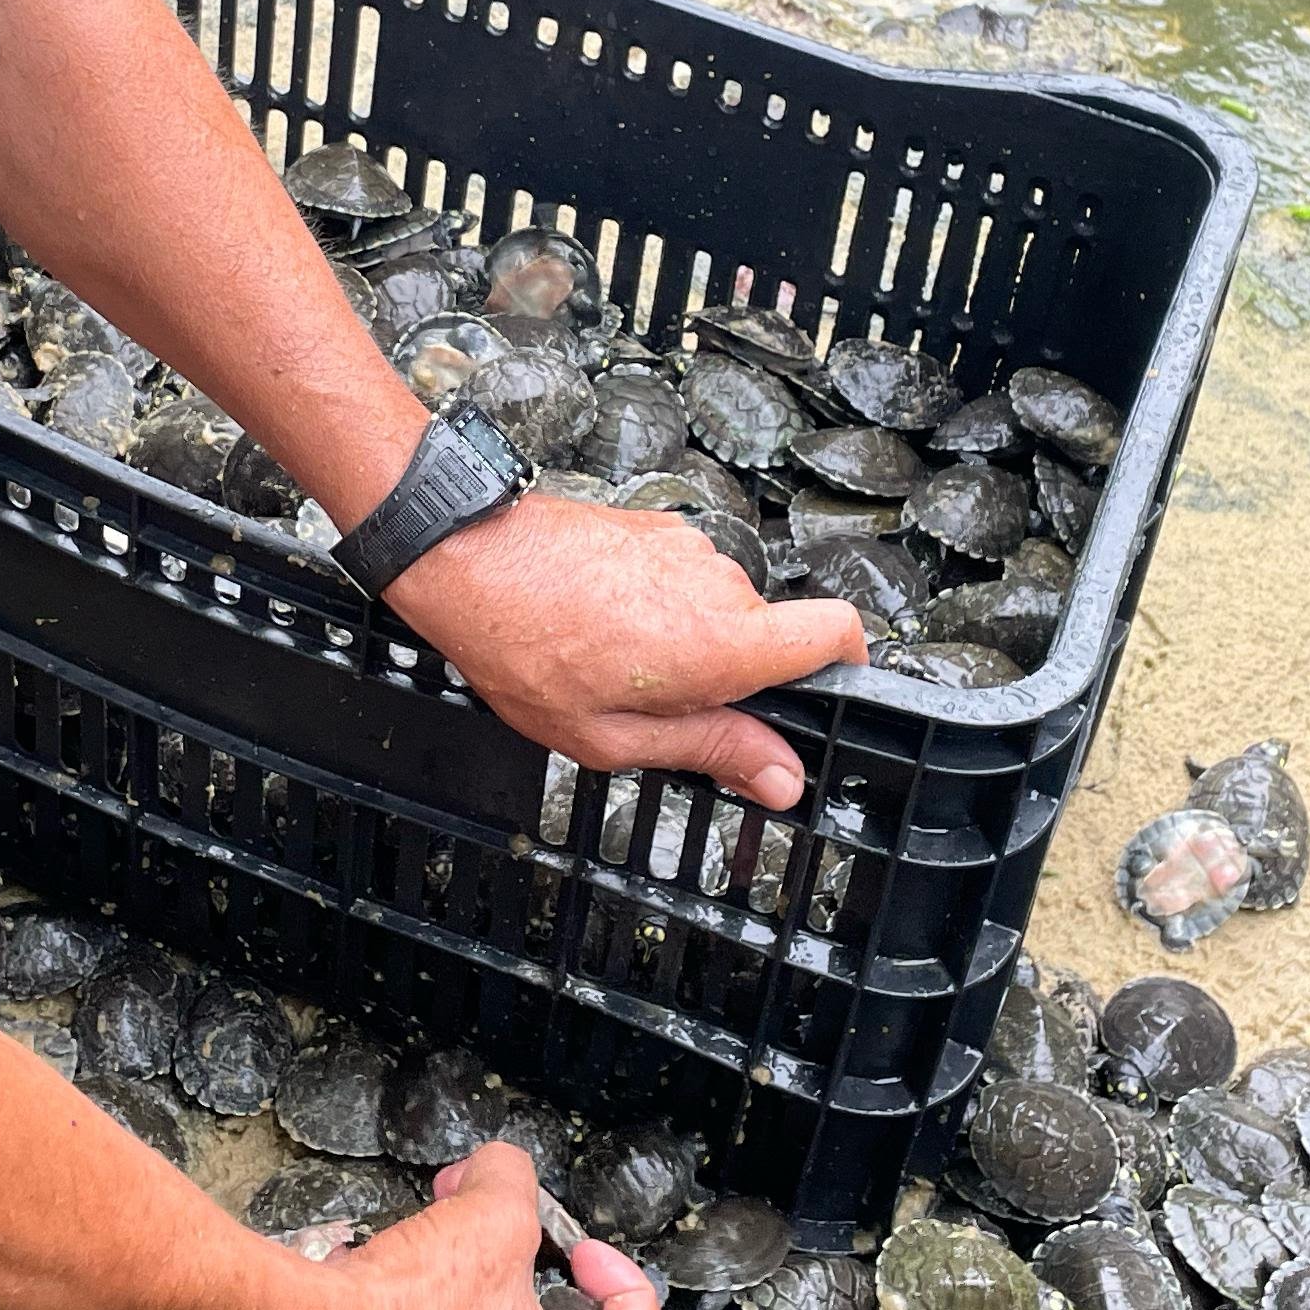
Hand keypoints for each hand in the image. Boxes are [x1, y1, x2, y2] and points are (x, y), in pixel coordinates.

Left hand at [386, 492, 865, 808]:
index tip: (819, 700)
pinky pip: (684, 581)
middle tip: (659, 705)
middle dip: (730, 676)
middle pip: (768, 636)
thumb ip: (711, 751)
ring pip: (720, 610)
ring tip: (613, 663)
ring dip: (687, 641)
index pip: (838, 634)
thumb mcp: (615, 736)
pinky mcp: (660, 529)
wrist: (465, 559)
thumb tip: (784, 779)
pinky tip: (600, 626)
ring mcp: (690, 549)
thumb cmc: (524, 650)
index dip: (845, 669)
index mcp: (724, 642)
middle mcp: (721, 585)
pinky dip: (658, 607)